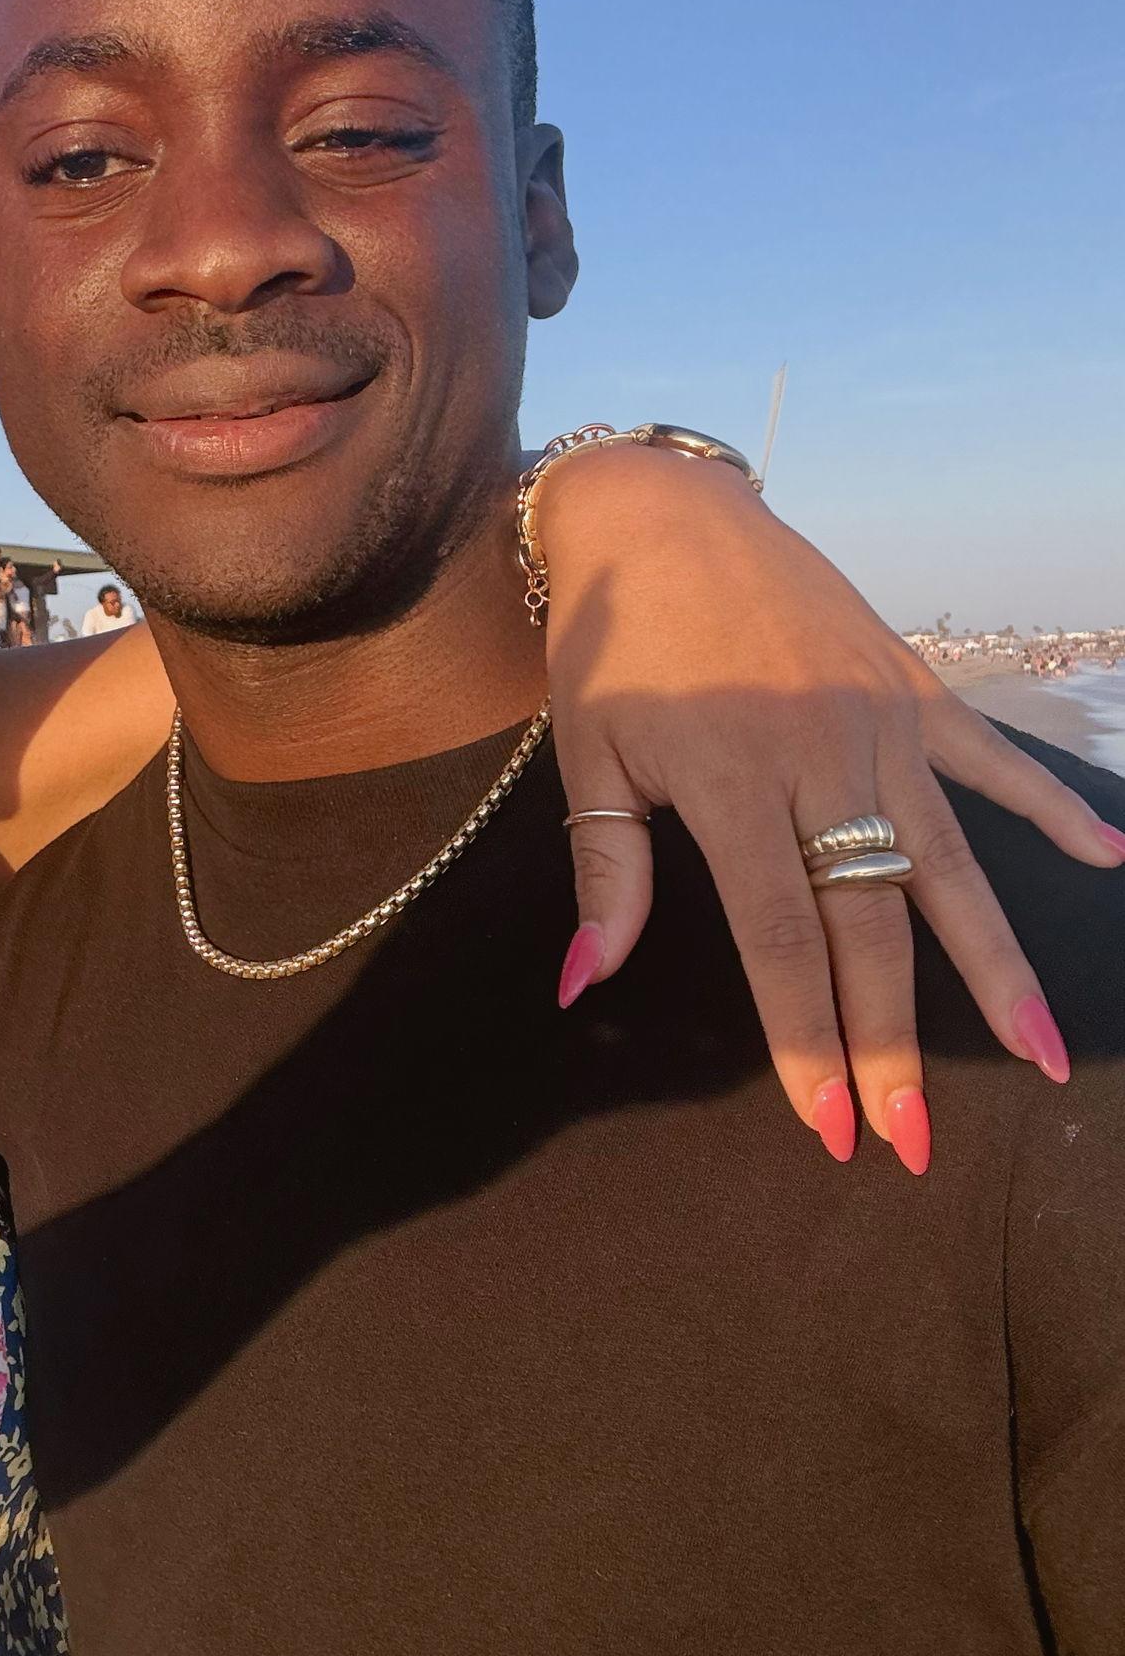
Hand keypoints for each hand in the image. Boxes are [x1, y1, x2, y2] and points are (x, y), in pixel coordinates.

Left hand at [537, 442, 1122, 1172]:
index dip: (805, 1035)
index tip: (831, 1126)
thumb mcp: (588, 754)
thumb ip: (605, 871)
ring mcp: (879, 720)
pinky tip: (1109, 856)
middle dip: (892, 1038)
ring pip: (951, 863)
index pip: (777, 937)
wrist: (661, 515)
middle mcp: (822, 757)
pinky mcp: (911, 683)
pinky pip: (989, 758)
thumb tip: (583, 981)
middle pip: (870, 922)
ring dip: (993, 964)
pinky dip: (1051, 804)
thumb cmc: (611, 641)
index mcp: (731, 781)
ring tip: (1039, 1054)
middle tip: (914, 1141)